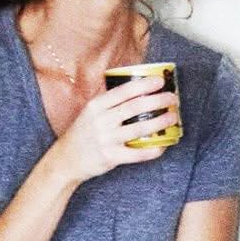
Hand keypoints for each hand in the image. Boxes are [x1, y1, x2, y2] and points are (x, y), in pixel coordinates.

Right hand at [52, 73, 178, 185]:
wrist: (66, 159)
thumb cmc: (83, 133)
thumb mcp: (90, 112)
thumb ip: (109, 101)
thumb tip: (136, 87)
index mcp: (96, 105)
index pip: (123, 91)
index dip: (144, 85)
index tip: (160, 81)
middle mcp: (101, 120)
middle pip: (135, 107)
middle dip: (157, 101)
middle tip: (172, 98)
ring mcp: (106, 139)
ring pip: (139, 128)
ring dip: (160, 122)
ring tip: (173, 117)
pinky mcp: (111, 157)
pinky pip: (138, 153)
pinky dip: (153, 149)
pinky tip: (163, 144)